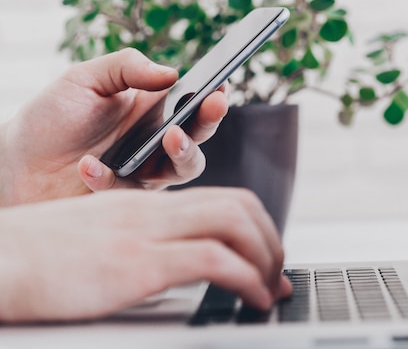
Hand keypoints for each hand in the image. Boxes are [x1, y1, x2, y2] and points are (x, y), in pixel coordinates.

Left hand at [0, 48, 228, 205]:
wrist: (17, 163)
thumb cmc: (53, 117)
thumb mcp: (85, 78)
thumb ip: (126, 68)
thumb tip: (171, 73)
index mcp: (153, 110)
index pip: (192, 101)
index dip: (212, 94)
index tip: (221, 85)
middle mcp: (157, 141)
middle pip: (199, 135)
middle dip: (210, 120)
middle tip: (212, 106)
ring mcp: (146, 172)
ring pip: (184, 169)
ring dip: (184, 153)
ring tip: (170, 136)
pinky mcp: (127, 200)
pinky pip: (132, 191)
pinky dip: (109, 178)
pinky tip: (88, 165)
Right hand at [0, 187, 291, 322]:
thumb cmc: (41, 256)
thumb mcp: (103, 238)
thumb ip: (144, 242)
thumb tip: (179, 266)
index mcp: (147, 204)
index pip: (222, 198)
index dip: (257, 225)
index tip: (267, 256)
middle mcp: (153, 211)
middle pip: (239, 205)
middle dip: (271, 239)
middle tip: (277, 273)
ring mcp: (146, 233)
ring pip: (234, 223)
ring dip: (266, 257)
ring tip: (270, 288)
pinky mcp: (137, 263)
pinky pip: (213, 259)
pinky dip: (247, 278)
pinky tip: (253, 299)